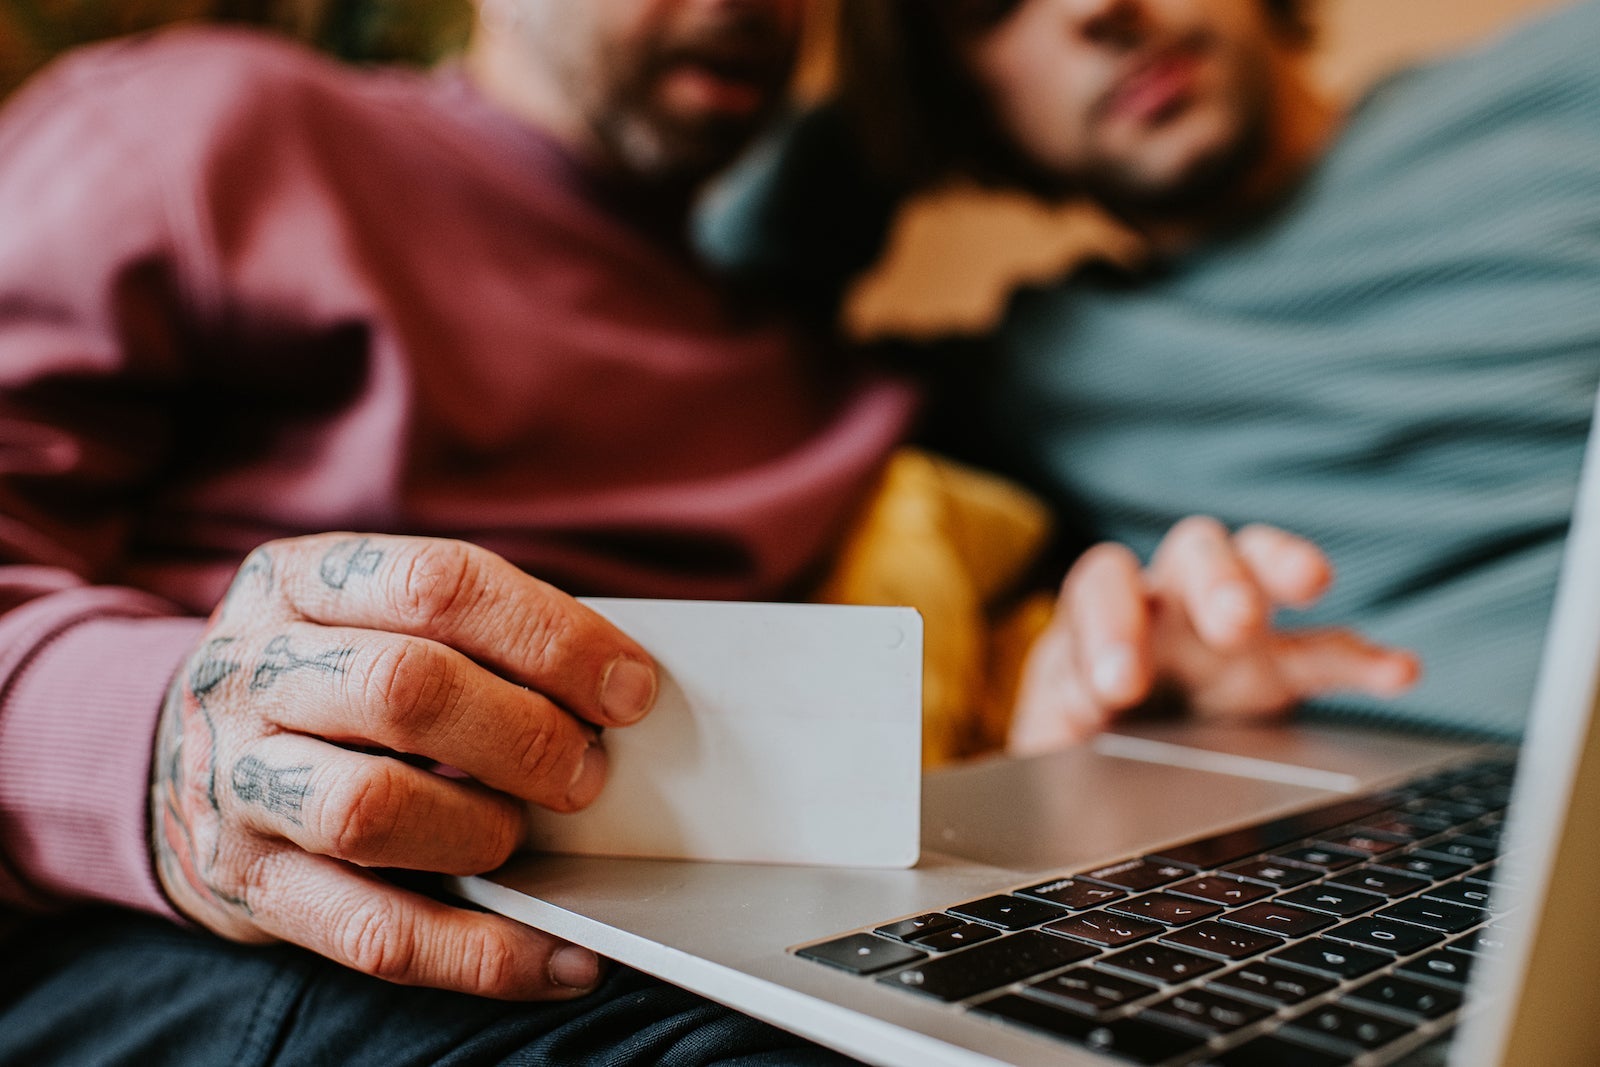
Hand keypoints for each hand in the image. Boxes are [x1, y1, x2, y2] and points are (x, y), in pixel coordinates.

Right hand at [149, 534, 658, 998]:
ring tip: (524, 832)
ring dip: (484, 827)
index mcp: (299, 581)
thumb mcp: (368, 615)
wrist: (170, 757)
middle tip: (587, 769)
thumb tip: (618, 692)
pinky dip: (482, 954)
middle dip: (526, 734)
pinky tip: (558, 956)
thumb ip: (473, 636)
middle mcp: (252, 672)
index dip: (552, 637)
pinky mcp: (247, 884)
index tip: (629, 688)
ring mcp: (234, 781)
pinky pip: (373, 933)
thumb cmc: (327, 679)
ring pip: (371, 808)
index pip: (439, 585)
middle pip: (406, 688)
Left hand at [1008, 518, 1418, 753]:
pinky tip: (1397, 672)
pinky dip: (1361, 659)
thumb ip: (1058, 728)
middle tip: (1230, 624)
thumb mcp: (1050, 736)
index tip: (1117, 688)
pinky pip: (1324, 652)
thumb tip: (1082, 731)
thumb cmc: (1072, 734)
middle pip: (1193, 553)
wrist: (1102, 760)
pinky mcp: (1277, 670)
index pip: (1104, 584)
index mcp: (1101, 612)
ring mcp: (1229, 628)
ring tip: (1311, 582)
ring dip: (1282, 568)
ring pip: (1258, 568)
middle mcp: (1169, 602)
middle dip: (1215, 580)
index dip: (1110, 626)